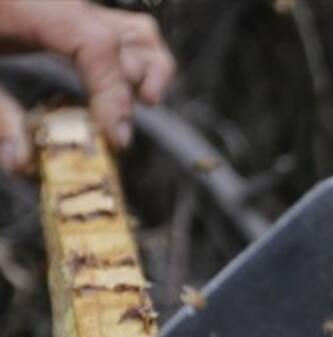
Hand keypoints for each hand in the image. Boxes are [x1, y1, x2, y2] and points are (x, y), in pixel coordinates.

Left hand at [0, 0, 175, 169]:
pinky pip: (121, 32)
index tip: (114, 138)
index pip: (94, 45)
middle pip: (127, 39)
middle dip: (128, 93)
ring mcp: (69, 7)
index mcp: (30, 6)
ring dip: (149, 75)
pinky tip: (125, 94)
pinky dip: (135, 63)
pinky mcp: (68, 17)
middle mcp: (60, 1)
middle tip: (113, 138)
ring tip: (140, 109)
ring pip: (137, 32)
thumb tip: (22, 164)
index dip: (112, 93)